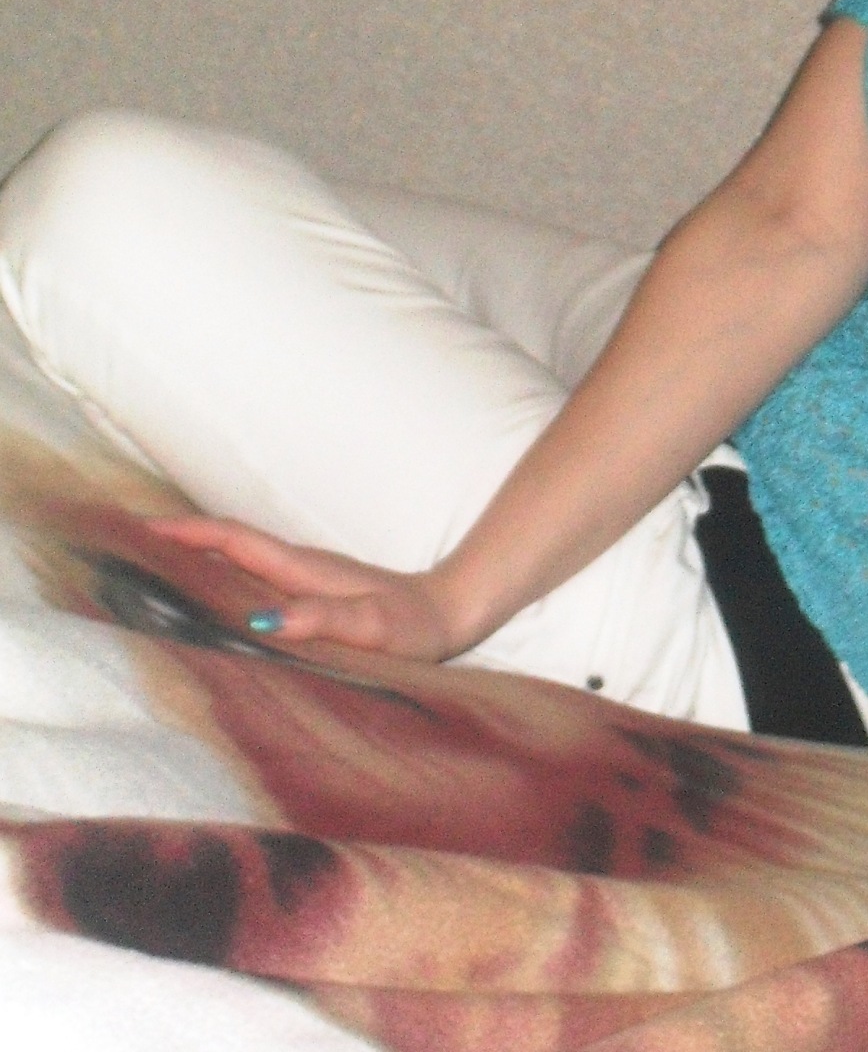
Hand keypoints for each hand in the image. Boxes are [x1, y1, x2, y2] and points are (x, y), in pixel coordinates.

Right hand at [148, 516, 468, 662]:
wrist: (451, 613)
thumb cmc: (414, 625)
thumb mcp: (372, 627)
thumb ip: (325, 619)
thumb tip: (265, 617)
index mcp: (305, 570)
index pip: (237, 542)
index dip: (190, 534)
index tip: (142, 529)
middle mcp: (300, 567)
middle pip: (229, 544)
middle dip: (180, 539)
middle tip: (128, 543)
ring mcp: (306, 578)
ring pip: (241, 560)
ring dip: (198, 556)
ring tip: (150, 565)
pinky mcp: (313, 593)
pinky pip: (256, 578)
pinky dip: (224, 577)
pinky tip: (209, 596)